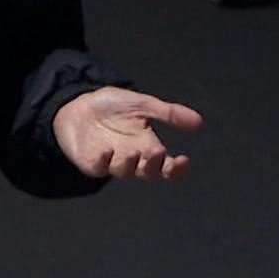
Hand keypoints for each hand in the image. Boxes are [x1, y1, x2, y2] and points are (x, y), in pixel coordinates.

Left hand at [52, 86, 202, 180]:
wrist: (79, 103)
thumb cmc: (113, 107)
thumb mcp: (144, 105)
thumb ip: (168, 113)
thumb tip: (199, 121)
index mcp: (147, 147)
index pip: (166, 167)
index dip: (176, 169)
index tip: (184, 160)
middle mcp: (132, 158)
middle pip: (148, 173)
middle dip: (154, 165)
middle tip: (158, 151)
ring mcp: (111, 162)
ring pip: (124, 171)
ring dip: (131, 164)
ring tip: (134, 151)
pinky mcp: (90, 162)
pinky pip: (98, 168)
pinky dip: (102, 162)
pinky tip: (106, 152)